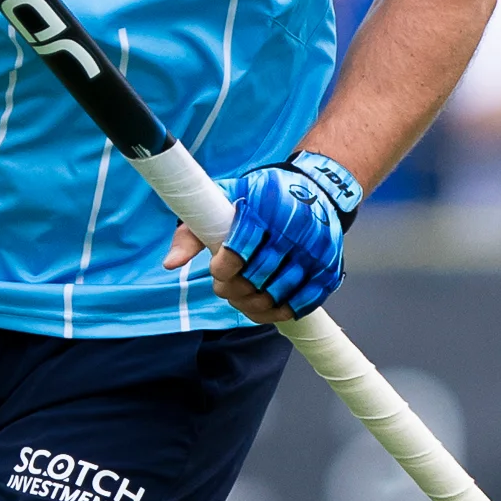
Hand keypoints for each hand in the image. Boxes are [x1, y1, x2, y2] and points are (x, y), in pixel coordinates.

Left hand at [163, 150, 361, 322]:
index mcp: (264, 208)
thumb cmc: (261, 197)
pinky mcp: (329, 268)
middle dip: (234, 289)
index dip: (222, 269)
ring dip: (253, 305)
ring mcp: (315, 251)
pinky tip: (268, 307)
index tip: (218, 269)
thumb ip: (194, 231)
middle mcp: (294, 229)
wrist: (315, 189)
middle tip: (227, 286)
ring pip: (277, 296)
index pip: (238, 250)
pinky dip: (282, 312)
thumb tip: (170, 264)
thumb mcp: (224, 200)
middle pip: (256, 278)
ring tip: (244, 297)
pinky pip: (303, 303)